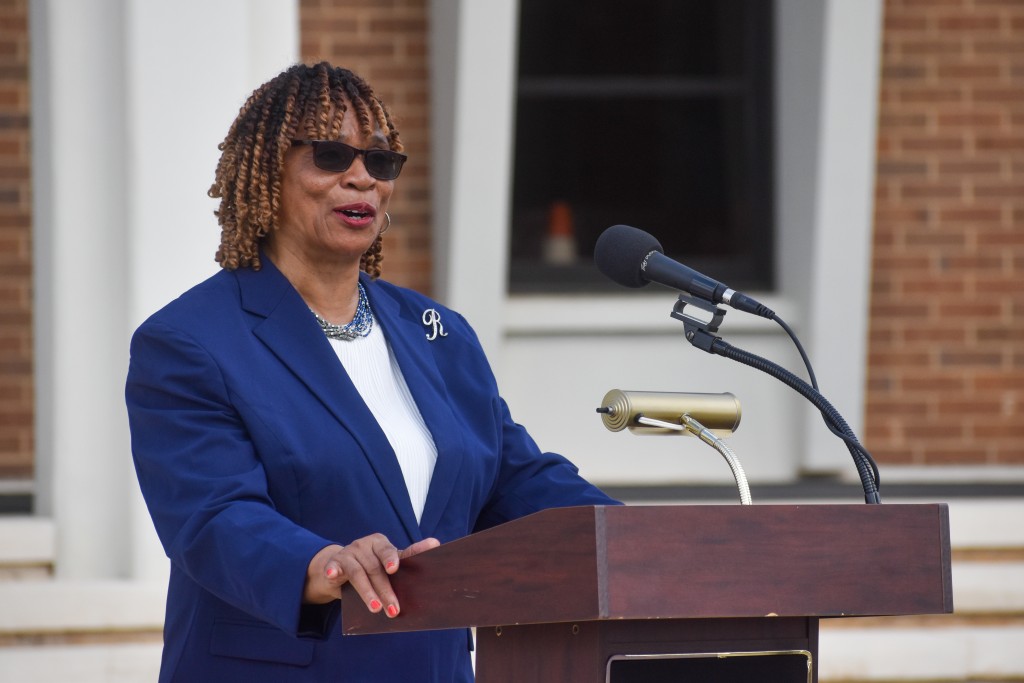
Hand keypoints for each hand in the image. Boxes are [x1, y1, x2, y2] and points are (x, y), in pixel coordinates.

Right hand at [303, 535, 439, 617]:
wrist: (339, 567)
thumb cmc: (371, 567)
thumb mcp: (387, 565)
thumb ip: (407, 561)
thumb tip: (433, 555)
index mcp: (380, 543)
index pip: (389, 551)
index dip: (391, 558)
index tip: (394, 568)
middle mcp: (365, 545)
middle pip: (376, 569)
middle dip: (386, 591)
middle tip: (394, 610)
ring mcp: (348, 552)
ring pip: (358, 573)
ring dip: (367, 592)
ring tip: (376, 608)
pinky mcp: (334, 562)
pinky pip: (334, 567)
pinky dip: (333, 571)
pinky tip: (333, 577)